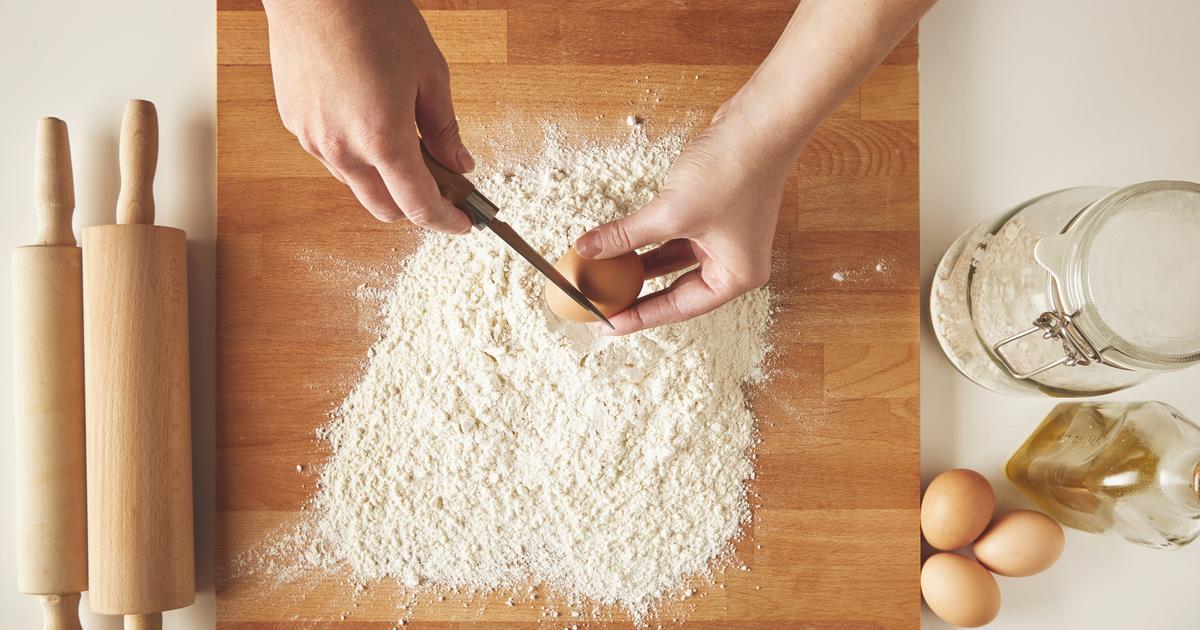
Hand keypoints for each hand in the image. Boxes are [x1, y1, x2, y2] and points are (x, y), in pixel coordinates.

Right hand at [263, 0, 471, 231]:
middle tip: (440, 184)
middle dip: (414, 205)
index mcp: (383, 139)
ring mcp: (313, 139)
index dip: (446, 221)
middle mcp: (342, 149)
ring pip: (356, 184)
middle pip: (384, 208)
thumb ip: (445, 128)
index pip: (418, 206)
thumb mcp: (430, 73)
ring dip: (383, 180)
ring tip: (404, 144)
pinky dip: (356, 154)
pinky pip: (331, 157)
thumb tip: (460, 163)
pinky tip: (368, 121)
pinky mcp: (295, 124)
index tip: (462, 222)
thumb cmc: (374, 20)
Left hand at [574, 101, 794, 334]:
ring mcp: (725, 238)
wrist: (760, 122)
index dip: (638, 317)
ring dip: (640, 266)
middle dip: (638, 295)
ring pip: (673, 262)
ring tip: (606, 277)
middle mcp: (734, 263)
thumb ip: (626, 237)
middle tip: (603, 305)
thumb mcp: (671, 213)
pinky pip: (675, 238)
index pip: (678, 308)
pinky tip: (622, 245)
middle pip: (677, 290)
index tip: (606, 325)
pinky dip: (649, 241)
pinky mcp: (714, 214)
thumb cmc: (733, 171)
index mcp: (735, 277)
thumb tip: (588, 251)